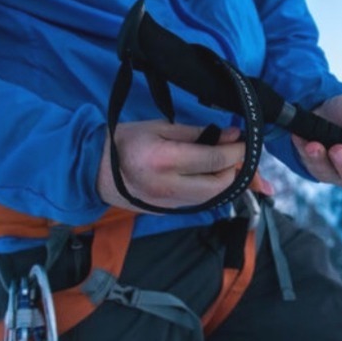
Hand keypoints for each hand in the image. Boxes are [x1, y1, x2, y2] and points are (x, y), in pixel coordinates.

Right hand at [97, 120, 247, 211]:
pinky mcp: (168, 212)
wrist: (96, 171)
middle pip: (220, 185)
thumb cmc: (126, 141)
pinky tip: (207, 174)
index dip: (237, 151)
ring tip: (222, 162)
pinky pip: (199, 202)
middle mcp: (169, 187)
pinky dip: (210, 189)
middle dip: (233, 169)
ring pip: (213, 198)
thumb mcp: (160, 128)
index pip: (215, 161)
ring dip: (224, 180)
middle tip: (233, 153)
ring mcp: (168, 204)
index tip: (245, 141)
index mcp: (165, 161)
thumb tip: (232, 135)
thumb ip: (198, 133)